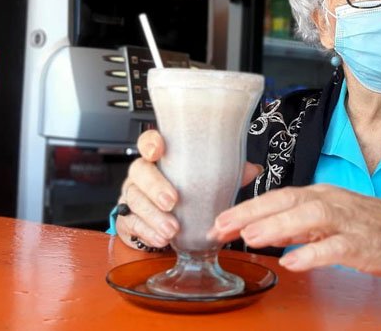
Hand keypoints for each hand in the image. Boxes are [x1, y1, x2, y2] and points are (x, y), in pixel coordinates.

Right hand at [115, 129, 263, 250]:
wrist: (167, 225)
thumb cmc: (185, 195)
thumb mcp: (206, 182)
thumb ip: (227, 174)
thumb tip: (252, 169)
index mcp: (161, 160)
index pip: (148, 142)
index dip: (150, 143)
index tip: (157, 150)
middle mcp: (143, 175)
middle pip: (139, 171)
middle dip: (155, 187)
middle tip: (172, 201)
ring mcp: (133, 196)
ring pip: (135, 200)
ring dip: (154, 216)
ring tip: (171, 230)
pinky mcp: (128, 219)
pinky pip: (132, 224)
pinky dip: (148, 233)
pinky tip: (161, 239)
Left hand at [207, 184, 380, 276]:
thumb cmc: (371, 225)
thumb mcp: (329, 219)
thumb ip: (296, 225)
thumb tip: (262, 230)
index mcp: (321, 195)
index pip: (277, 197)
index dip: (247, 208)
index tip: (220, 221)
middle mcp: (331, 202)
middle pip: (287, 201)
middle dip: (252, 213)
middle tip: (222, 226)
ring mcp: (347, 221)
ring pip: (309, 218)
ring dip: (278, 226)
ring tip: (251, 238)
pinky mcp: (362, 242)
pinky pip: (334, 247)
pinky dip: (312, 254)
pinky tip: (292, 262)